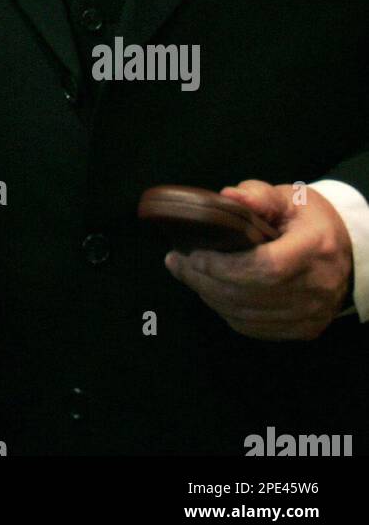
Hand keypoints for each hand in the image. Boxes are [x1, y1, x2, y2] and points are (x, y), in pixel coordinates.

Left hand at [165, 179, 353, 338]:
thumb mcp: (288, 198)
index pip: (265, 268)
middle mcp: (317, 287)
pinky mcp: (305, 328)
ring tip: (188, 274)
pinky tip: (212, 292)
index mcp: (314, 249)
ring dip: (211, 297)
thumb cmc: (310, 220)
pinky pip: (256, 328)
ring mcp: (312, 313)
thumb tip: (226, 196)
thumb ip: (257, 196)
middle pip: (250, 295)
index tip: (194, 255)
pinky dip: (228, 312)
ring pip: (249, 316)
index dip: (224, 267)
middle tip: (177, 262)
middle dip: (205, 281)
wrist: (347, 250)